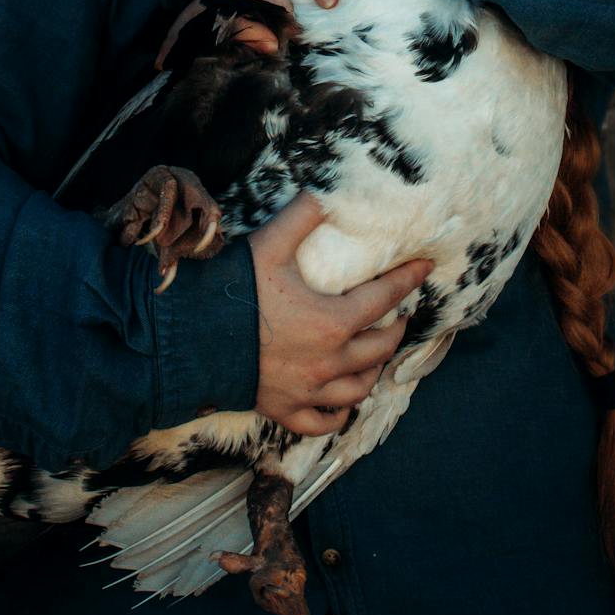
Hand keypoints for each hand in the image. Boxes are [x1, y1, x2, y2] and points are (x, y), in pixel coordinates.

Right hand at [248, 192, 432, 435]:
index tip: (425, 268)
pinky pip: (323, 422)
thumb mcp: (269, 246)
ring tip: (376, 355)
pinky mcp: (285, 410)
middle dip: (396, 329)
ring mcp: (308, 391)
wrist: (188, 341)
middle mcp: (329, 361)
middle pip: (379, 348)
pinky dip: (339, 414)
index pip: (384, 298)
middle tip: (400, 316)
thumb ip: (302, 217)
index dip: (408, 280)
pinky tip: (342, 403)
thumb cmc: (232, 292)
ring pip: (359, 388)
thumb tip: (325, 192)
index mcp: (332, 321)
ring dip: (374, 370)